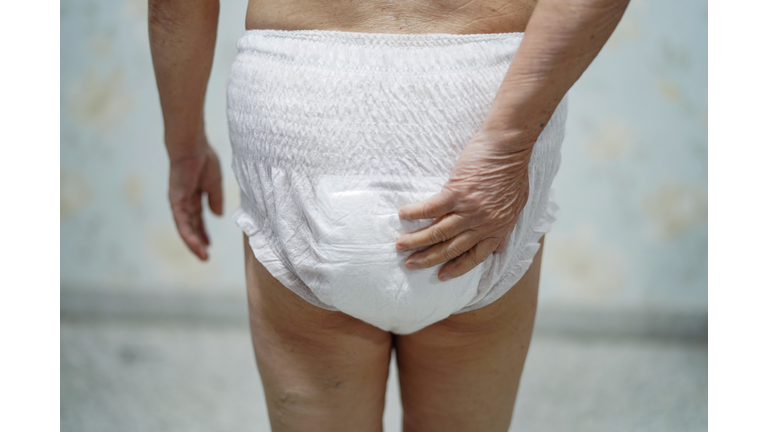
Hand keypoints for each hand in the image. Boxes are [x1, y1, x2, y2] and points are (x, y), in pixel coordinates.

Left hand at [168, 140, 222, 260]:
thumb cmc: (203, 160)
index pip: (197, 220)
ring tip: (203, 256)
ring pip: (185, 229)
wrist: (192, 147)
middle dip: (197, 242)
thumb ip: (215, 200)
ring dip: (193, 244)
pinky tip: (196, 245)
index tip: (209, 246)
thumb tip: (218, 215)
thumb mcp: (214, 185)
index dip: (202, 233)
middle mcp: (184, 203)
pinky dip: (188, 235)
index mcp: (193, 198)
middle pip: (190, 227)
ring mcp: (178, 203)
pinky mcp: (176, 202)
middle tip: (205, 257)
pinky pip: (182, 223)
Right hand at [395, 130, 533, 280]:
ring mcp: (468, 209)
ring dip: (417, 241)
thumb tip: (500, 249)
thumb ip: (505, 229)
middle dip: (428, 259)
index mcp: (497, 229)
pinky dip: (416, 213)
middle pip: (451, 248)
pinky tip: (403, 215)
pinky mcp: (456, 192)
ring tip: (400, 246)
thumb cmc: (514, 171)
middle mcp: (482, 224)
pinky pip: (431, 208)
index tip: (441, 276)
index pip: (474, 257)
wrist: (509, 146)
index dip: (457, 268)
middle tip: (410, 264)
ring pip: (438, 232)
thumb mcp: (517, 206)